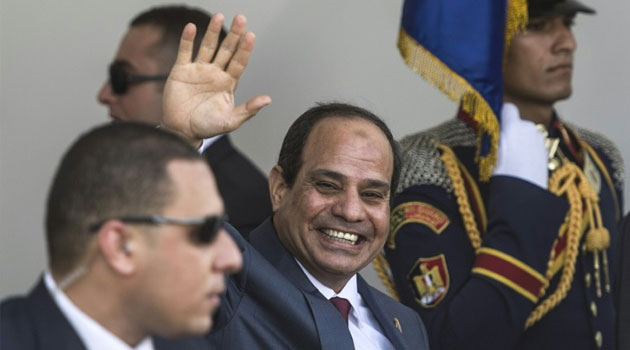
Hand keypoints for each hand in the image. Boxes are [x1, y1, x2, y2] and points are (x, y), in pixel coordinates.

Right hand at [162, 13, 270, 144]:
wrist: (181, 130)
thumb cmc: (207, 127)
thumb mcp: (230, 121)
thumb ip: (248, 110)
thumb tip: (267, 100)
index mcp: (228, 83)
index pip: (239, 62)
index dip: (245, 49)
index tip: (250, 35)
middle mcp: (215, 73)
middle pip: (226, 50)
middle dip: (233, 35)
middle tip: (241, 18)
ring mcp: (198, 70)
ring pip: (207, 47)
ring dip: (213, 32)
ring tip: (219, 16)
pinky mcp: (181, 71)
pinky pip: (185, 52)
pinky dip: (187, 40)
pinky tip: (192, 27)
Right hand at [492, 103, 548, 188]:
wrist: (524, 190)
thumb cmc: (504, 172)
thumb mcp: (491, 151)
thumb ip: (494, 134)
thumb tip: (491, 125)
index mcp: (513, 125)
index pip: (508, 108)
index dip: (502, 114)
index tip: (497, 123)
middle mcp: (529, 127)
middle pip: (518, 121)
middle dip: (511, 129)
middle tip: (503, 146)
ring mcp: (539, 138)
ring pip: (526, 132)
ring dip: (521, 139)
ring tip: (514, 157)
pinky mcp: (545, 148)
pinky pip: (534, 142)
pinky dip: (529, 147)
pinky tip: (523, 162)